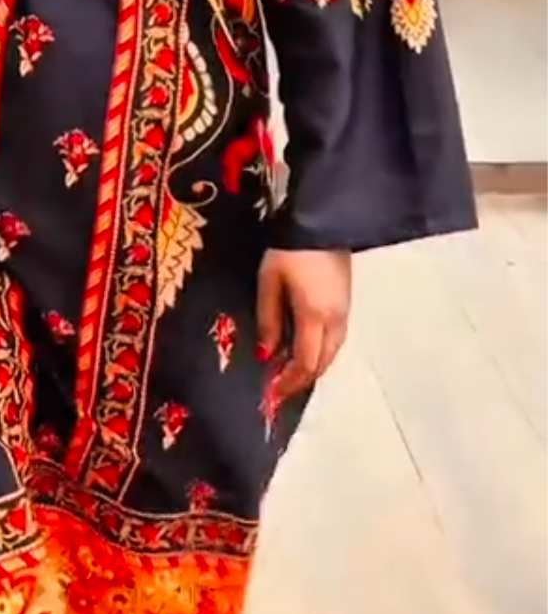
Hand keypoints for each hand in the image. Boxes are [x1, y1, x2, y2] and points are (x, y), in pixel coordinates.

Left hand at [256, 247, 351, 404]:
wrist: (323, 220)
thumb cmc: (290, 249)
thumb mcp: (269, 281)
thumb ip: (268, 319)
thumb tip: (266, 353)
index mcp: (314, 316)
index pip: (305, 363)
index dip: (289, 382)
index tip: (272, 394)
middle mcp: (335, 320)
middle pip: (323, 363)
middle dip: (301, 379)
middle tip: (279, 386)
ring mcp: (345, 311)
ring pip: (332, 352)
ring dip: (313, 366)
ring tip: (289, 370)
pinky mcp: (347, 302)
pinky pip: (335, 338)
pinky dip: (320, 351)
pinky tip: (305, 347)